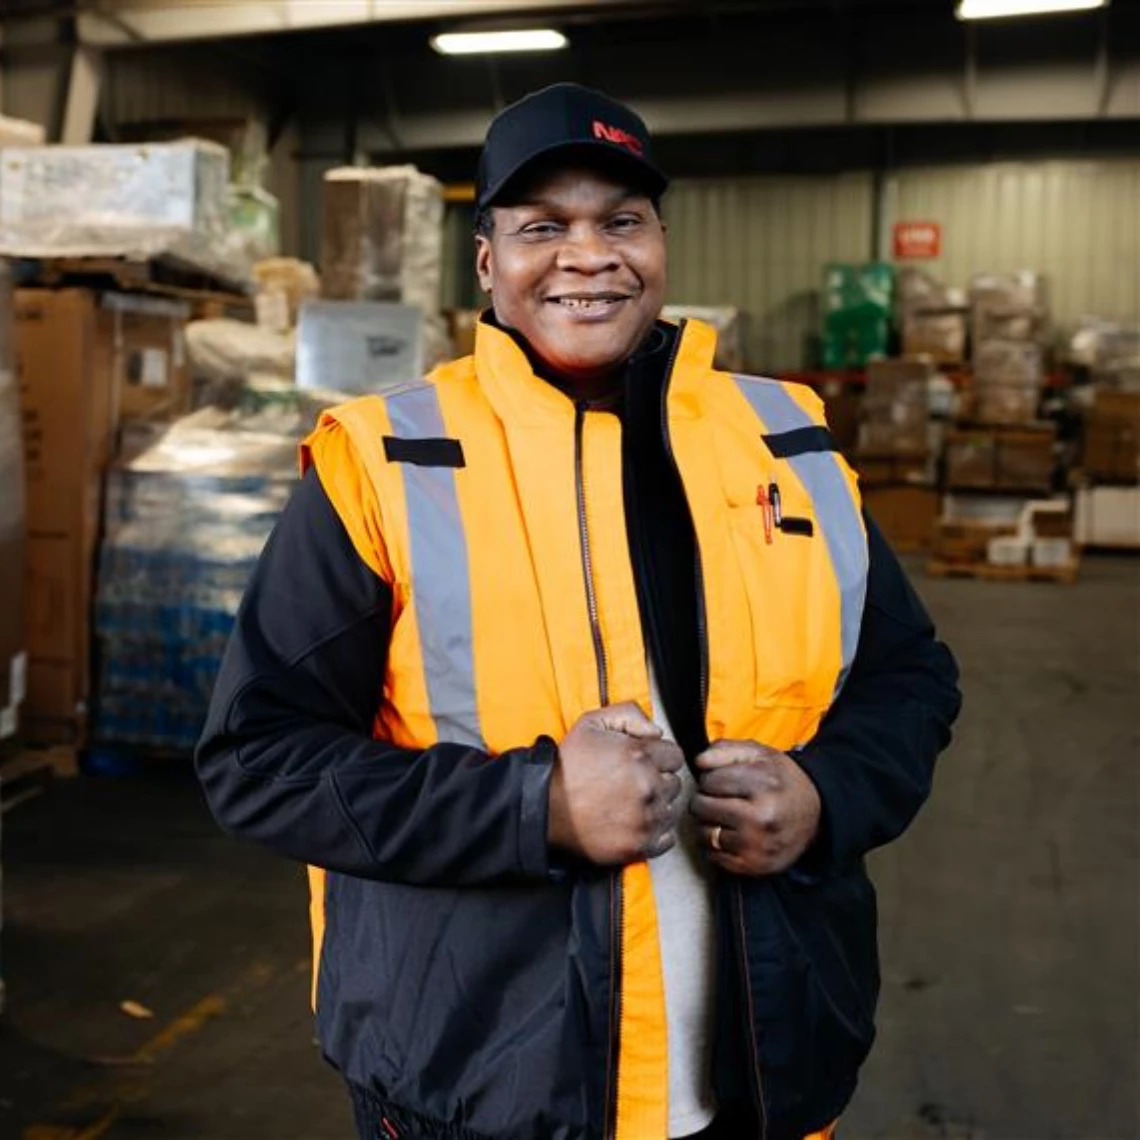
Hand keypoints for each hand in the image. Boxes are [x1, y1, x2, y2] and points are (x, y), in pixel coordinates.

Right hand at [548, 703, 684, 865]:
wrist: (545, 807)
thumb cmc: (568, 766)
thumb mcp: (592, 722)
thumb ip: (629, 714)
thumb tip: (656, 731)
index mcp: (640, 755)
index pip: (675, 756)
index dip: (659, 757)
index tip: (644, 763)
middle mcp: (647, 786)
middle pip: (674, 783)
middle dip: (658, 781)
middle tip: (633, 783)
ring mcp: (645, 818)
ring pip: (671, 809)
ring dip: (656, 806)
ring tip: (630, 804)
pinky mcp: (639, 844)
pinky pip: (667, 837)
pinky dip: (655, 831)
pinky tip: (634, 823)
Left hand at [691, 740, 820, 875]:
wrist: (816, 814)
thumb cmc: (780, 780)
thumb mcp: (758, 754)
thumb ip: (725, 749)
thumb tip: (699, 761)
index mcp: (764, 785)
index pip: (709, 780)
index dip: (710, 778)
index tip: (721, 781)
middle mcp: (761, 817)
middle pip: (702, 806)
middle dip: (704, 799)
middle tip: (719, 798)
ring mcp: (757, 845)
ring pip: (704, 832)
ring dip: (707, 823)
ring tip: (724, 815)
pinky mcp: (753, 865)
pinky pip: (713, 855)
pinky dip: (715, 844)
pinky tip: (730, 833)